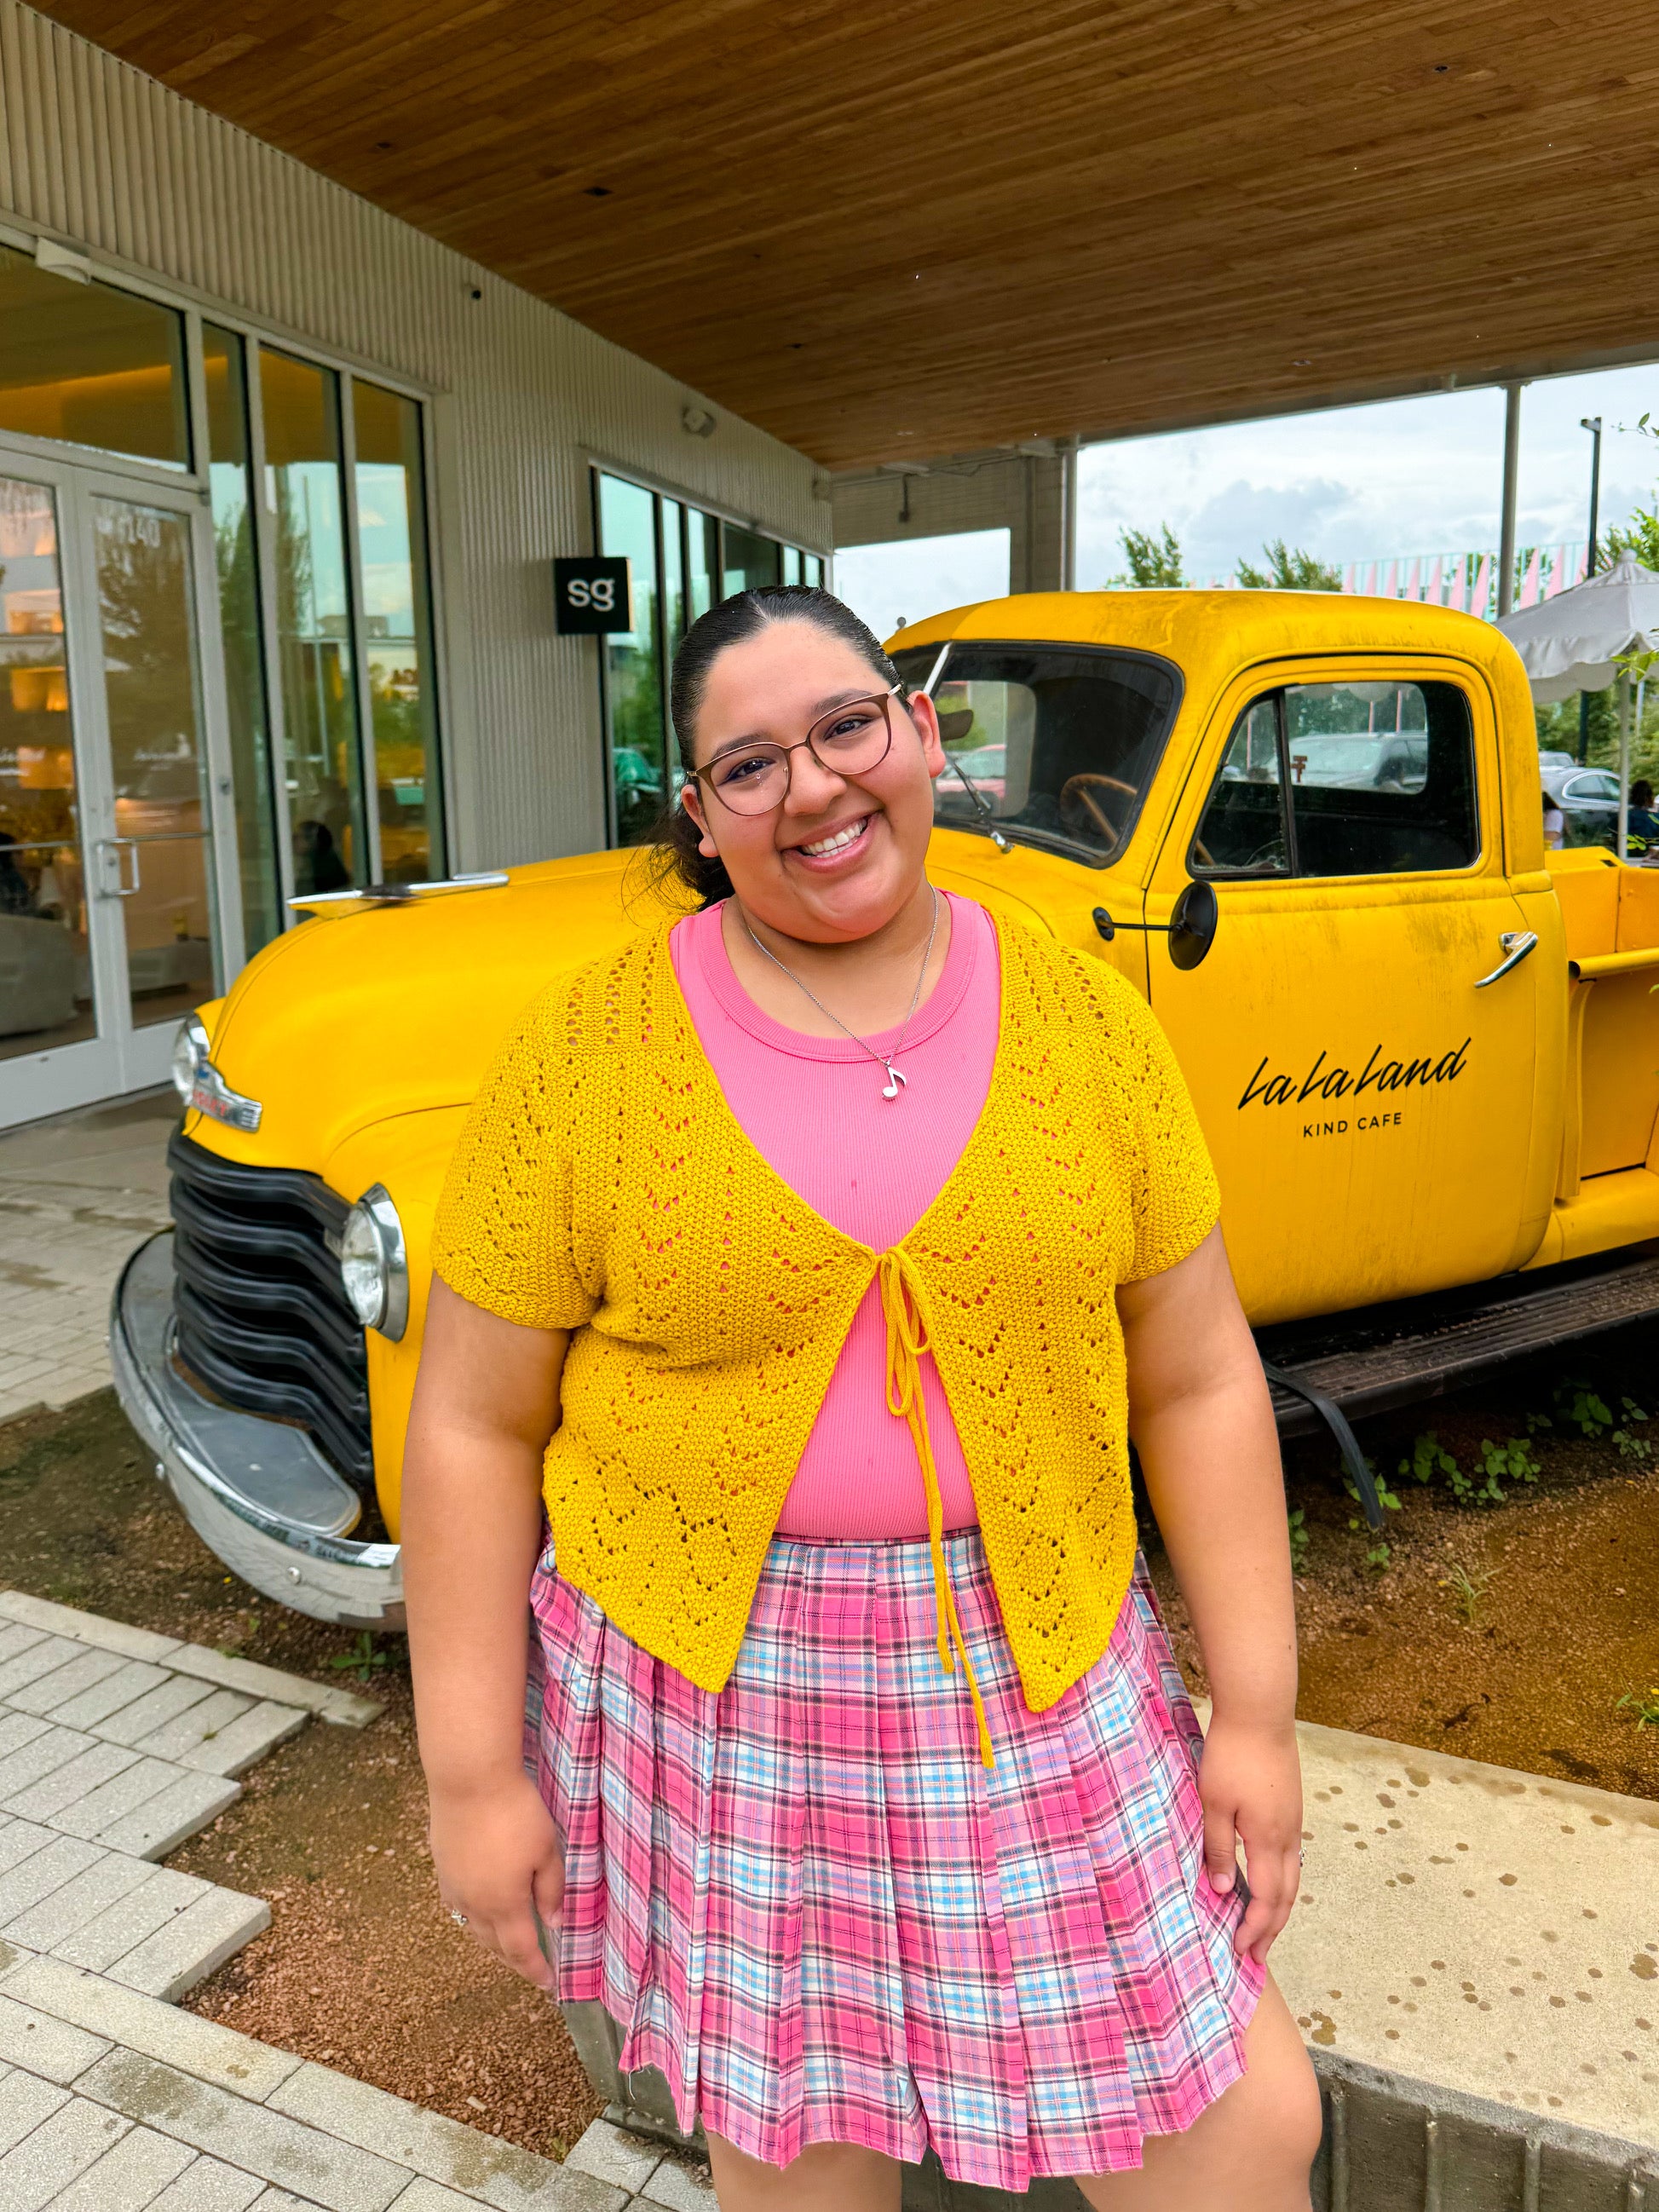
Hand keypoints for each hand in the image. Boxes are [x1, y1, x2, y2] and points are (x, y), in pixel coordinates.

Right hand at [429, 1770, 565, 1992]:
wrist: (469, 1780)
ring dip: (492, 1941)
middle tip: (532, 1967)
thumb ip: (551, 1890)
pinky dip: (473, 1918)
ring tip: (508, 1943)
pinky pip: (458, 1906)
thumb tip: (553, 1924)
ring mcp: (453, 1886)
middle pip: (494, 1945)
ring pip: (473, 1927)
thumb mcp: (547, 1849)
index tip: (549, 1985)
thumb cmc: (516, 1812)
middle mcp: (474, 1903)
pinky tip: (480, 1909)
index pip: (521, 1950)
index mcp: (504, 1904)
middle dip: (514, 1960)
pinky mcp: (442, 1867)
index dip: (535, 1970)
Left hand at [1196, 1712, 1301, 1965]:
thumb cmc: (1231, 1755)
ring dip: (1279, 1908)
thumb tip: (1223, 1892)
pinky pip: (1290, 1857)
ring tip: (1264, 1928)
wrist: (1260, 1713)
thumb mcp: (1213, 1802)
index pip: (1267, 1900)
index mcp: (1268, 1840)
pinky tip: (1268, 1882)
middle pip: (1286, 1896)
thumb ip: (1218, 1848)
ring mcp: (1293, 1821)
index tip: (1241, 1951)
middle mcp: (1288, 1836)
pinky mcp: (1290, 1807)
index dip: (1254, 1928)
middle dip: (1271, 1929)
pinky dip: (1281, 1882)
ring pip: (1292, 1877)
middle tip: (1256, 1956)